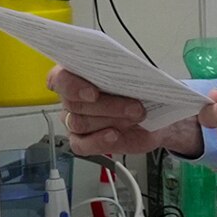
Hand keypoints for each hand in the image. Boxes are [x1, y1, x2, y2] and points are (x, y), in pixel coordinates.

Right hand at [53, 67, 202, 159]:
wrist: (157, 121)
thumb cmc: (143, 94)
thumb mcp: (138, 78)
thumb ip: (123, 72)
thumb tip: (126, 70)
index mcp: (77, 75)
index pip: (59, 78)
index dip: (72, 85)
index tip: (93, 93)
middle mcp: (72, 98)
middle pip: (73, 103)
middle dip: (107, 105)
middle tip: (135, 106)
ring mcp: (75, 121)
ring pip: (78, 123)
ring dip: (110, 120)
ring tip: (134, 117)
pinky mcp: (84, 142)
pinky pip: (81, 145)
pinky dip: (98, 141)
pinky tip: (114, 135)